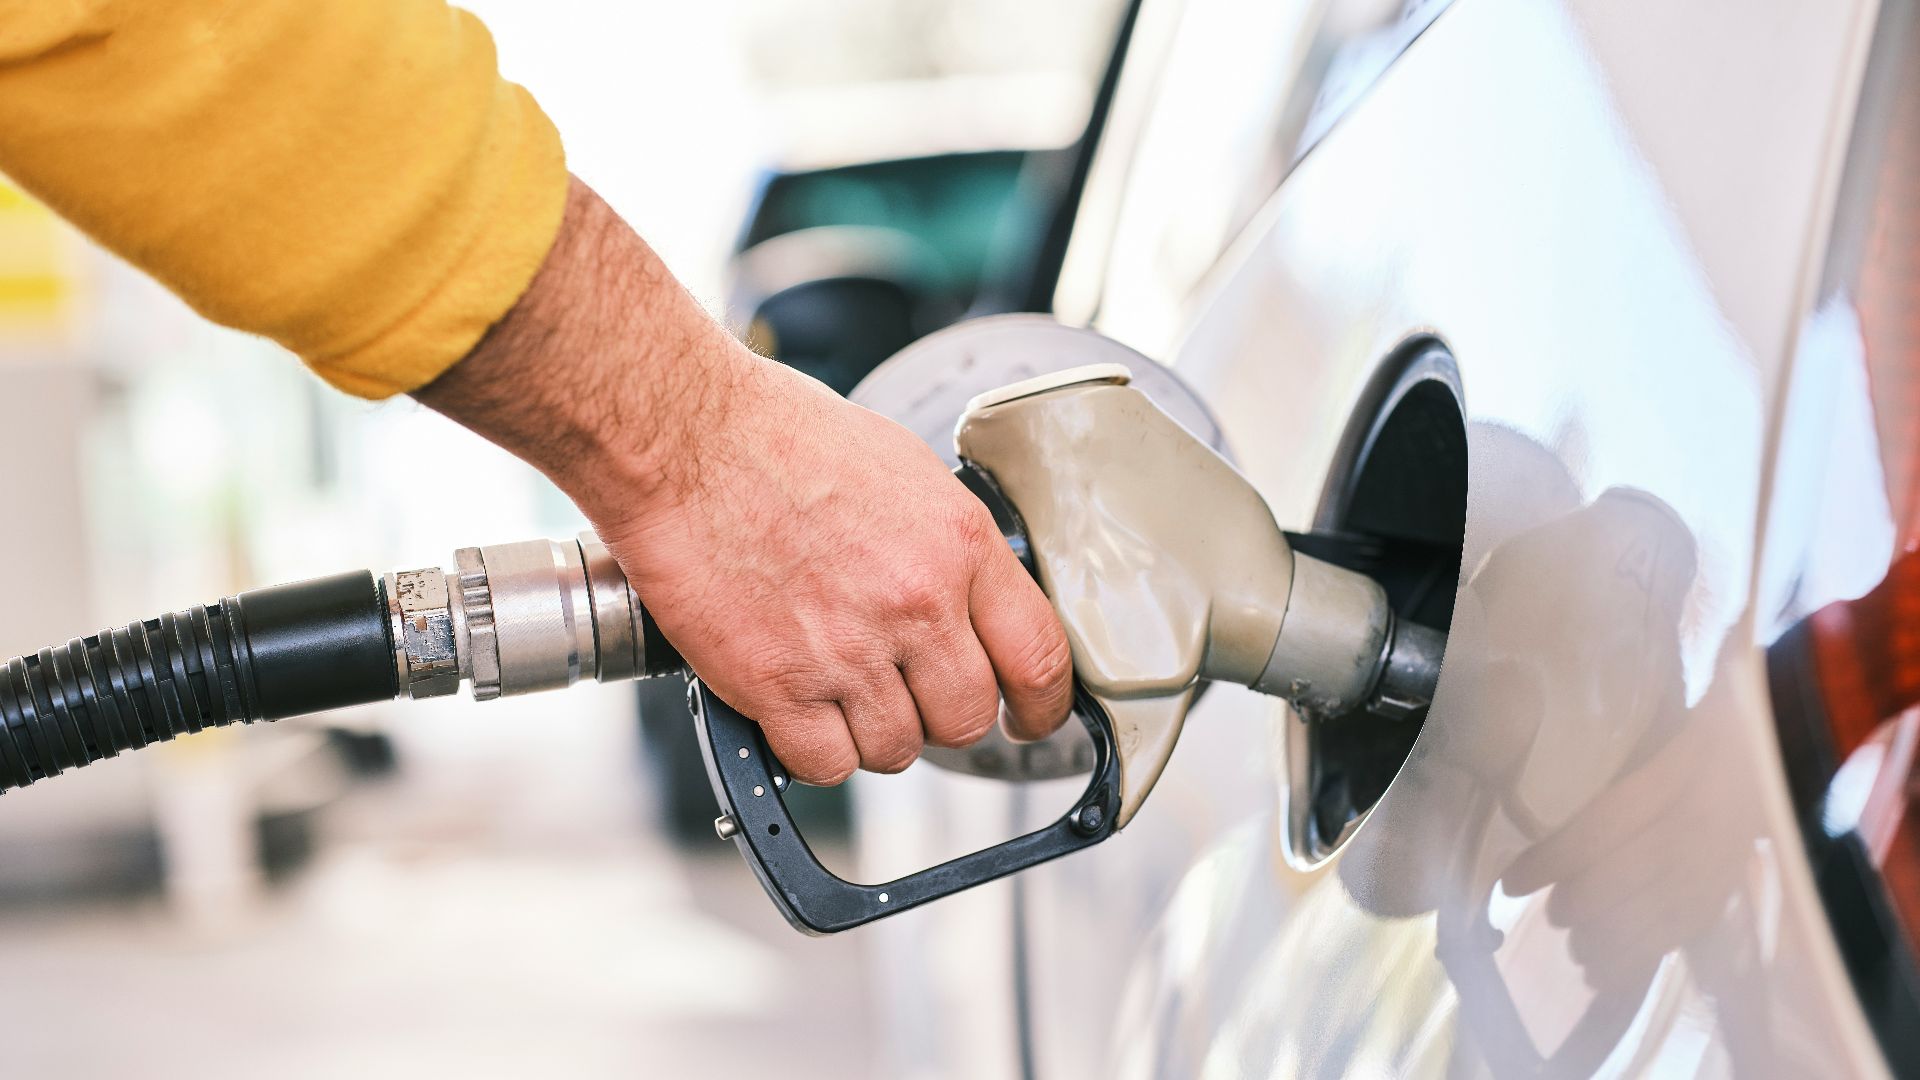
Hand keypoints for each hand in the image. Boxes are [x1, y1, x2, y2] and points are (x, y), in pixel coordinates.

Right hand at [415, 177, 1073, 782]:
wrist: (683, 438)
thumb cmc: (777, 435)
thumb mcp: (902, 470)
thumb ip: (945, 545)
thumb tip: (965, 598)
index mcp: (959, 544)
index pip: (1040, 657)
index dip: (1042, 706)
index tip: (1029, 719)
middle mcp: (917, 603)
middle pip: (966, 719)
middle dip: (939, 716)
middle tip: (906, 695)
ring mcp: (849, 651)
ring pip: (895, 750)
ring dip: (870, 732)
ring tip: (834, 687)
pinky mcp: (779, 685)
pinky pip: (824, 764)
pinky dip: (810, 750)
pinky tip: (793, 709)